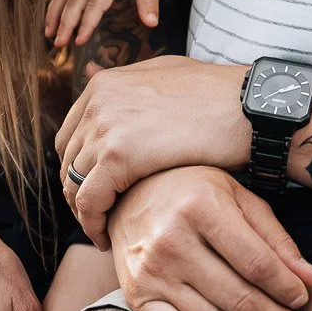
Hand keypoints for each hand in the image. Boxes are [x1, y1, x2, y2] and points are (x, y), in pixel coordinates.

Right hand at [45, 0, 163, 47]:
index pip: (94, 5)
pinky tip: (51, 20)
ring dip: (54, 14)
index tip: (79, 41)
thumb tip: (151, 23)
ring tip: (49, 35)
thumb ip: (149, 1)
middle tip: (59, 44)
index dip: (86, 24)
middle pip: (74, 2)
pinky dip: (55, 5)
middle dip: (64, 24)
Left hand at [55, 57, 249, 246]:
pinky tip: (107, 239)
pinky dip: (93, 225)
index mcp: (104, 84)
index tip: (94, 190)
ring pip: (74, 185)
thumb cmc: (213, 94)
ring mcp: (105, 127)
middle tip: (98, 216)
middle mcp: (97, 102)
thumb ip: (126, 83)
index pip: (70, 136)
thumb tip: (95, 71)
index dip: (78, 168)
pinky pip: (90, 203)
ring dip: (85, 212)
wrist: (244, 106)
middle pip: (67, 161)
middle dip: (78, 191)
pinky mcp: (118, 157)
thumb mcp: (161, 72)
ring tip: (103, 230)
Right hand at [109, 168, 311, 310]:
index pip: (257, 262)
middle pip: (238, 297)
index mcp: (202, 207)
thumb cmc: (193, 190)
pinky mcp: (138, 298)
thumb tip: (311, 279)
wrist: (126, 192)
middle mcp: (173, 240)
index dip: (287, 288)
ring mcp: (153, 273)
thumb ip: (274, 237)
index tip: (304, 299)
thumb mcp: (237, 196)